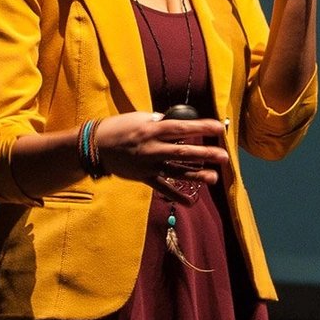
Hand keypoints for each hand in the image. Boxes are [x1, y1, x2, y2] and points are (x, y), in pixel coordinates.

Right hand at [92, 110, 228, 186]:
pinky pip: (163, 187)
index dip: (201, 128)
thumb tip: (177, 124)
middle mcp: (153, 148)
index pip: (182, 128)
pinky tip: (191, 202)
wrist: (95, 146)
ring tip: (214, 177)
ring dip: (197, 175)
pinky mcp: (144, 177)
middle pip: (184, 152)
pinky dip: (177, 195)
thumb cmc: (118, 128)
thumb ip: (159, 122)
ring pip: (177, 171)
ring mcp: (149, 164)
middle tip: (224, 156)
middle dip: (205, 154)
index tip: (219, 128)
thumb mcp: (139, 118)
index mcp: (152, 129)